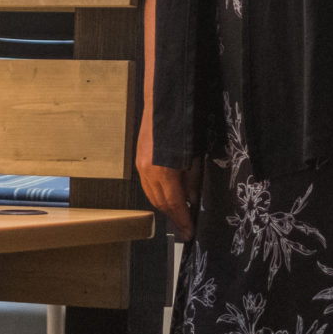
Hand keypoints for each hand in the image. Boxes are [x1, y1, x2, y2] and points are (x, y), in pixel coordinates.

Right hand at [135, 115, 194, 240]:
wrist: (163, 102)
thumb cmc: (182, 126)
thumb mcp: (194, 157)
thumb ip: (192, 180)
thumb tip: (192, 199)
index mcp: (163, 171)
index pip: (174, 204)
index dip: (182, 220)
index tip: (190, 231)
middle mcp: (148, 171)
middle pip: (160, 203)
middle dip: (173, 217)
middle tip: (185, 227)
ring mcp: (140, 164)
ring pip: (151, 195)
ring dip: (164, 206)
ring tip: (178, 214)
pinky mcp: (138, 159)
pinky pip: (147, 184)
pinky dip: (157, 193)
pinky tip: (168, 195)